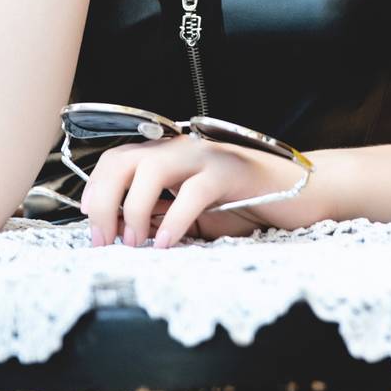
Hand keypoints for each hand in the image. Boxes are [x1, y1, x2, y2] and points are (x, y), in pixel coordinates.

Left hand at [79, 135, 306, 248]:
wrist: (299, 192)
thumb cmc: (245, 203)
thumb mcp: (192, 212)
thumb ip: (161, 214)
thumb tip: (122, 233)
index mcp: (169, 154)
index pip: (116, 159)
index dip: (96, 189)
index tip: (91, 224)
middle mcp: (182, 148)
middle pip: (125, 160)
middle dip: (104, 200)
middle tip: (103, 240)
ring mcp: (206, 156)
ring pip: (152, 167)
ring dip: (133, 208)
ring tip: (132, 242)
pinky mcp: (230, 172)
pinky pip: (193, 192)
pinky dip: (173, 219)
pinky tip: (166, 243)